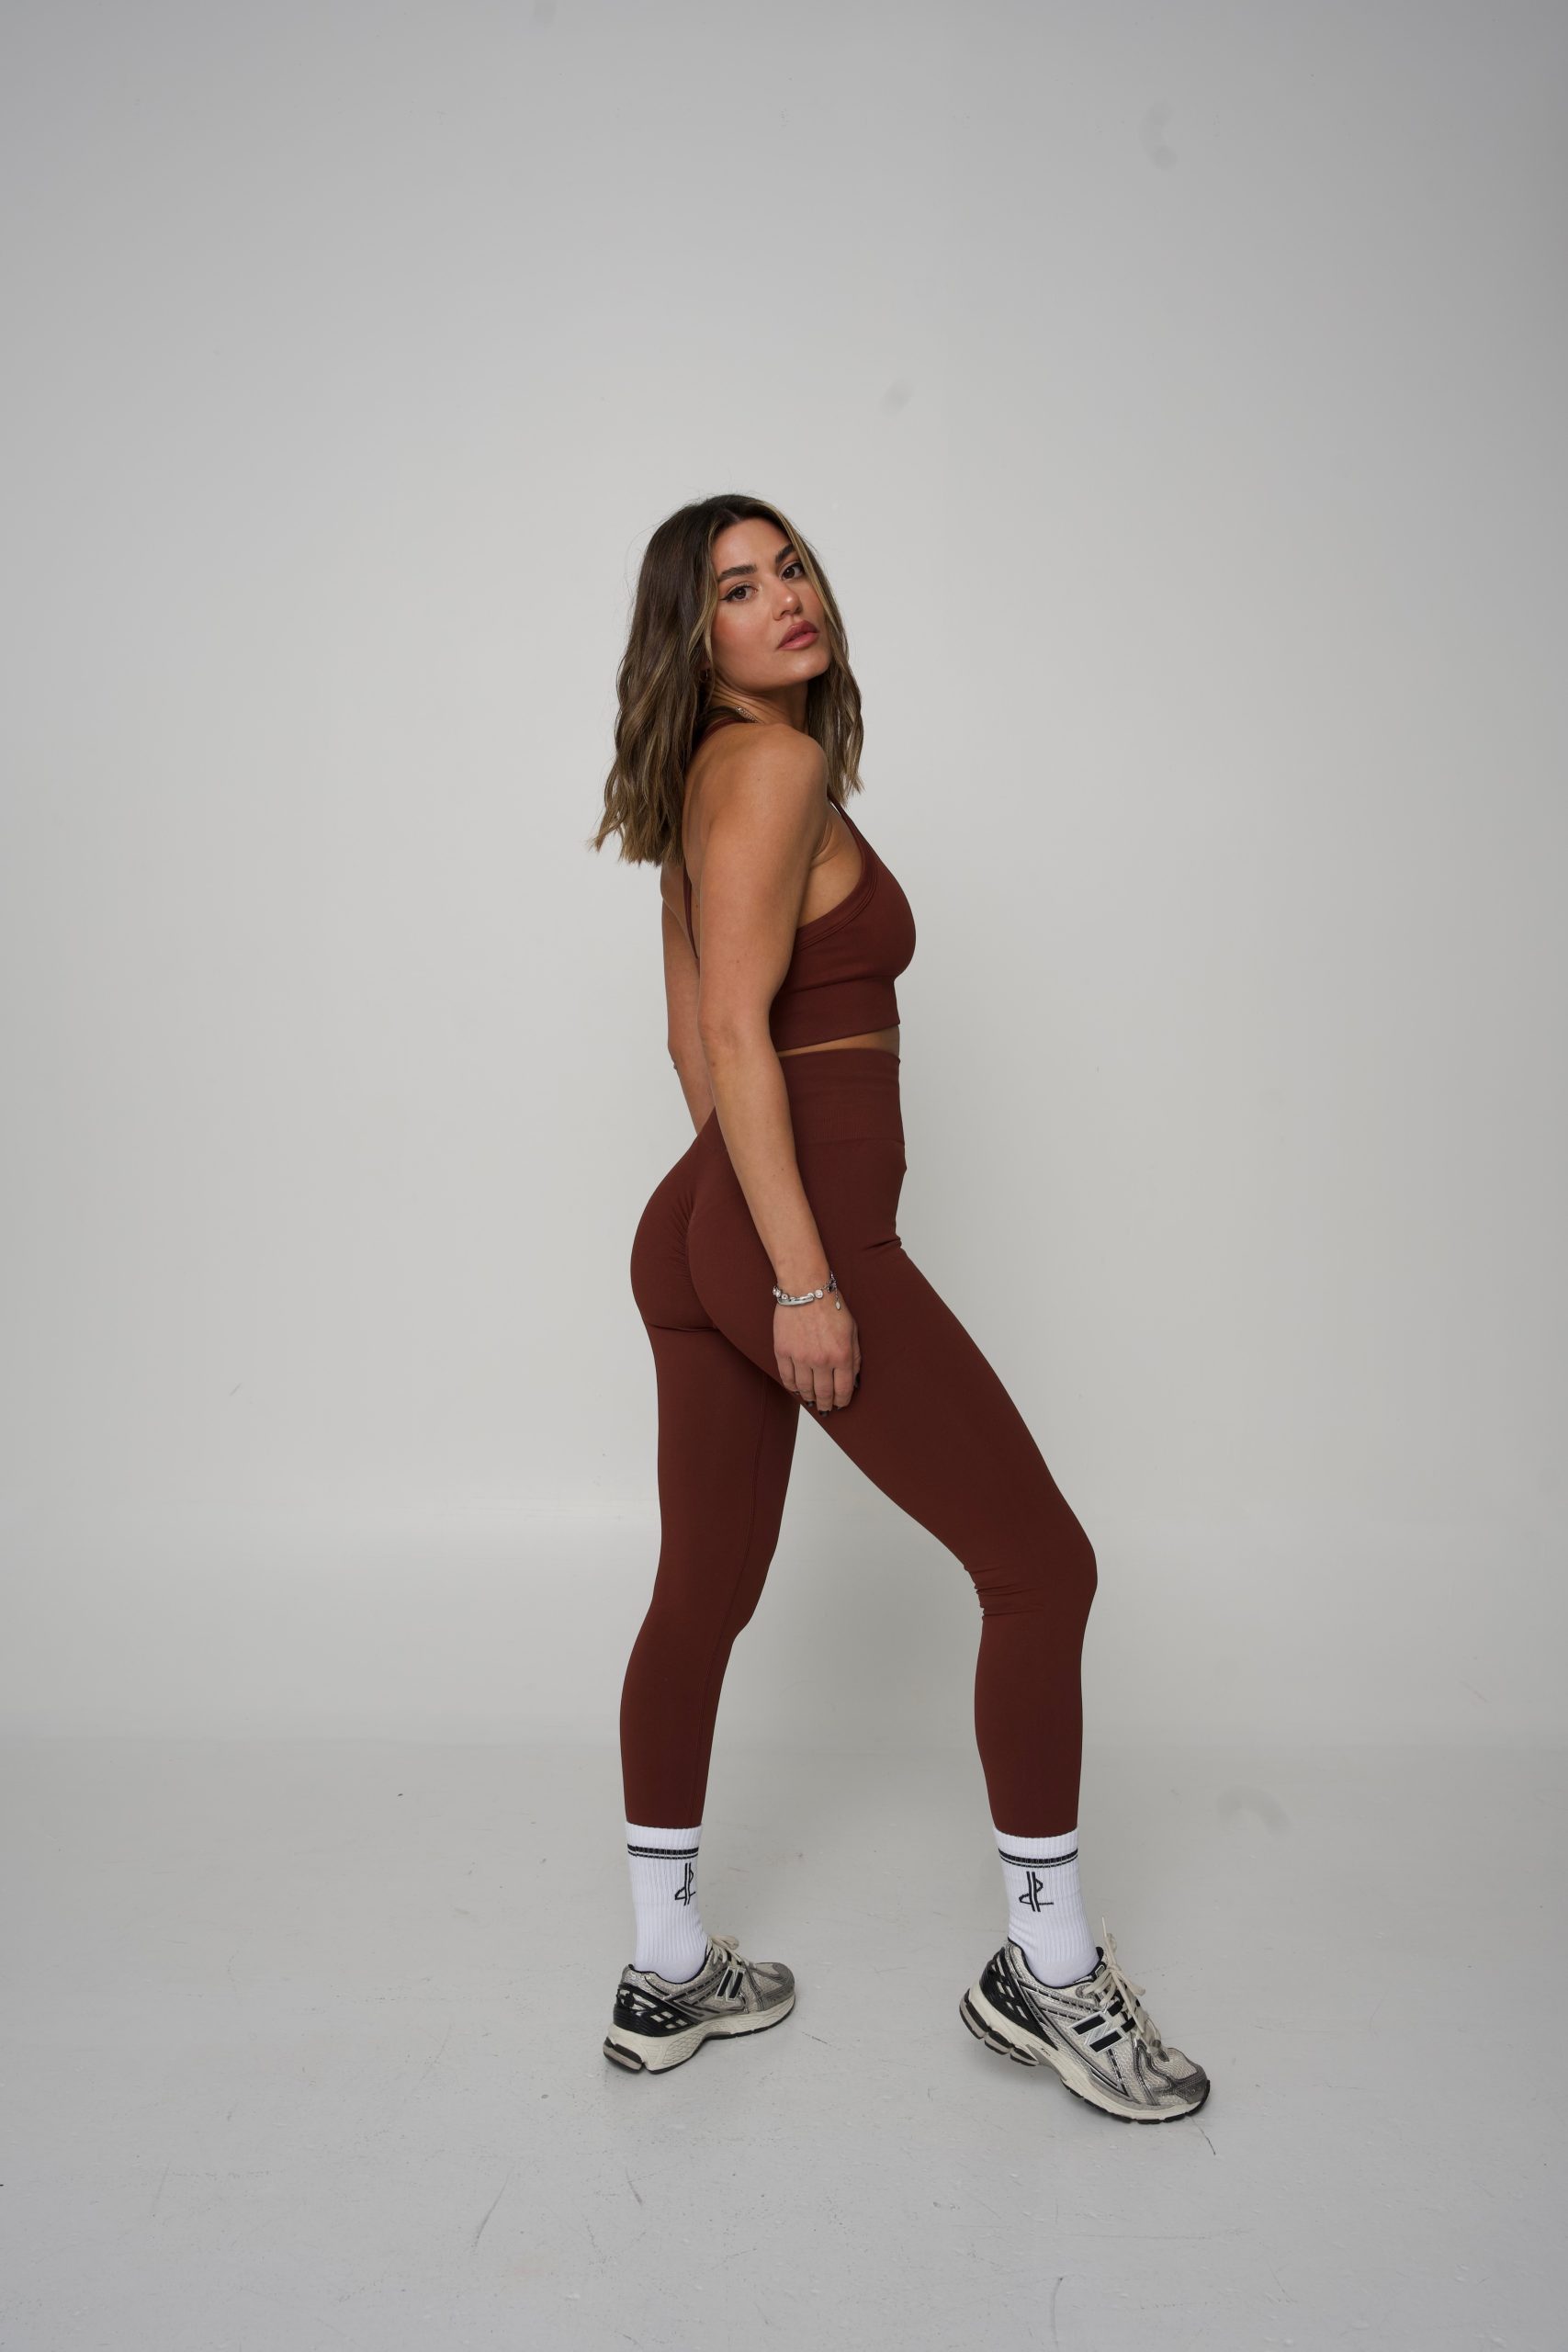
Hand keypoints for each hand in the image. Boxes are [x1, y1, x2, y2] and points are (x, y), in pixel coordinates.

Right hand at [774, 1290, 861, 1412]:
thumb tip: (853, 1380)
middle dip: (826, 1404)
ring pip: (804, 1389)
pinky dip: (792, 1387)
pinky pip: (787, 1377)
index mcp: (842, 1355)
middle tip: (825, 1408)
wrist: (806, 1289)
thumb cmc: (831, 1307)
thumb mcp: (853, 1331)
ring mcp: (800, 1357)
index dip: (842, 1401)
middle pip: (823, 1393)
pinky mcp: (783, 1351)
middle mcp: (822, 1360)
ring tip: (811, 1400)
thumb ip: (855, 1357)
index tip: (840, 1404)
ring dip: (809, 1397)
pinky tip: (796, 1389)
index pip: (843, 1389)